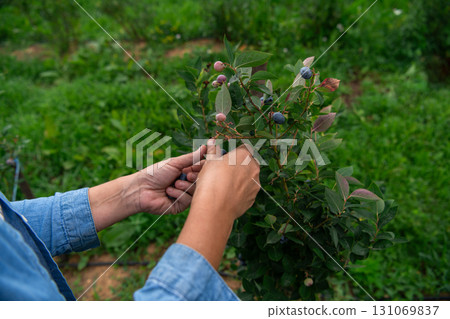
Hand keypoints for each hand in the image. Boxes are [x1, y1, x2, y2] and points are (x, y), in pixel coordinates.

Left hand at [135, 145, 206, 214]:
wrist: (141, 189)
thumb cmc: (155, 173)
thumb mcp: (175, 163)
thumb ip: (192, 157)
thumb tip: (206, 147)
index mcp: (186, 172)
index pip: (202, 170)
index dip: (203, 168)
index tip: (198, 166)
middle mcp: (186, 183)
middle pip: (202, 181)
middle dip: (194, 177)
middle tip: (187, 175)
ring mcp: (184, 195)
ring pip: (196, 191)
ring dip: (185, 186)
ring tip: (174, 184)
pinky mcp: (180, 206)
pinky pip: (187, 201)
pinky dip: (179, 195)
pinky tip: (168, 192)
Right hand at [176, 141, 259, 268]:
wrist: (215, 207)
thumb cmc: (211, 180)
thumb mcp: (210, 162)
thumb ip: (213, 151)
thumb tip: (211, 142)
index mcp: (244, 155)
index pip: (245, 148)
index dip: (236, 152)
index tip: (227, 157)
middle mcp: (254, 169)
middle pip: (248, 163)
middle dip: (239, 166)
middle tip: (225, 171)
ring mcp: (255, 185)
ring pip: (249, 179)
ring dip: (240, 180)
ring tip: (225, 185)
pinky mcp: (252, 199)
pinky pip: (246, 192)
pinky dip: (239, 192)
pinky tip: (228, 196)